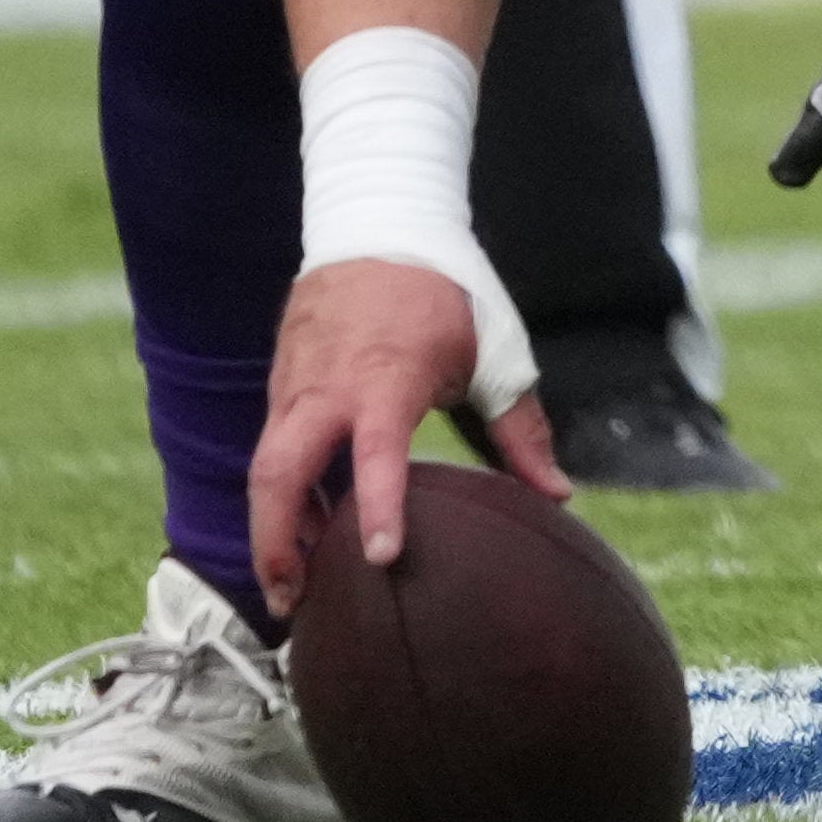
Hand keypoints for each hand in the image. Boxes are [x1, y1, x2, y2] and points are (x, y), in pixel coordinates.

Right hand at [249, 255, 557, 615]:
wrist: (378, 220)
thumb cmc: (444, 291)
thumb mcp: (495, 353)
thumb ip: (520, 429)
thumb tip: (557, 496)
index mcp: (386, 378)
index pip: (377, 452)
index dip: (379, 505)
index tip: (383, 558)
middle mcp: (326, 387)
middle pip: (278, 474)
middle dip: (277, 544)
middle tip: (293, 601)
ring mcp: (293, 384)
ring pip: (264, 466)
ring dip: (273, 528)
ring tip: (293, 584)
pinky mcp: (280, 382)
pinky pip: (270, 446)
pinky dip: (280, 491)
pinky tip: (303, 525)